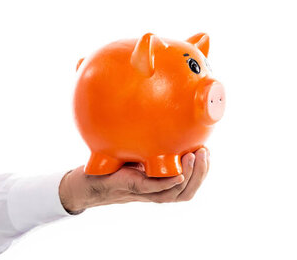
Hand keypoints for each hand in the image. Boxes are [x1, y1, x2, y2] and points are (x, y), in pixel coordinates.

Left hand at [59, 148, 209, 213]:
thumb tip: (169, 103)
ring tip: (194, 155)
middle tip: (205, 152)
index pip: (191, 183)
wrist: (89, 178)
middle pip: (188, 191)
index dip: (203, 170)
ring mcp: (146, 192)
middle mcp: (157, 191)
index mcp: (163, 183)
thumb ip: (156, 135)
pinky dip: (169, 183)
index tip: (207, 151)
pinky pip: (154, 188)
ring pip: (176, 192)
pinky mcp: (132, 188)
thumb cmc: (116, 161)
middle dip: (202, 173)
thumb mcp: (140, 146)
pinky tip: (178, 173)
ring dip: (190, 175)